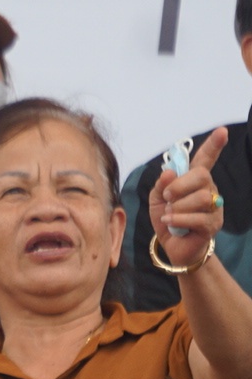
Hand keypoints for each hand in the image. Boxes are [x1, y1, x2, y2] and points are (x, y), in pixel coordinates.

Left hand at [150, 127, 227, 266]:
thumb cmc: (167, 218)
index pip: (205, 159)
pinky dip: (179, 219)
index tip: (222, 131)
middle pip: (201, 176)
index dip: (213, 145)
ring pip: (200, 197)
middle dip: (179, 185)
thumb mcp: (156, 199)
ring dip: (178, 206)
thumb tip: (169, 172)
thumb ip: (161, 184)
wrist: (173, 246)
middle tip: (167, 197)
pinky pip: (197, 217)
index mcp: (195, 180)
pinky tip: (171, 222)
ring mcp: (214, 207)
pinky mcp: (213, 224)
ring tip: (169, 214)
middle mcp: (209, 189)